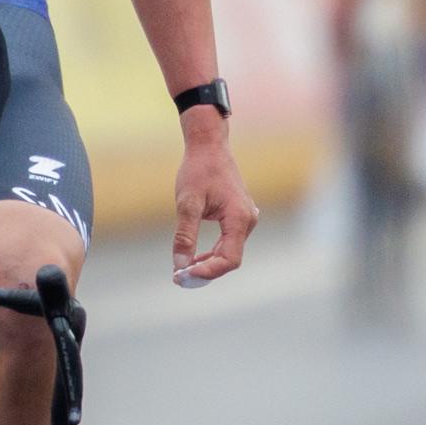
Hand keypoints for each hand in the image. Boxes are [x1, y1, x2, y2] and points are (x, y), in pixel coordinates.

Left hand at [169, 118, 257, 287]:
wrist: (209, 146)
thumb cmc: (199, 170)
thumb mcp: (188, 203)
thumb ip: (185, 235)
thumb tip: (179, 264)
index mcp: (239, 218)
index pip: (228, 260)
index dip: (207, 273)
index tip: (182, 276)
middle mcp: (247, 221)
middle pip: (229, 259)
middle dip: (205, 271)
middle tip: (178, 278)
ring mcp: (245, 219)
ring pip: (229, 252)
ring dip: (207, 263)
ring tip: (182, 270)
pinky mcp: (238, 217)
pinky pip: (228, 242)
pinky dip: (211, 253)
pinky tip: (193, 257)